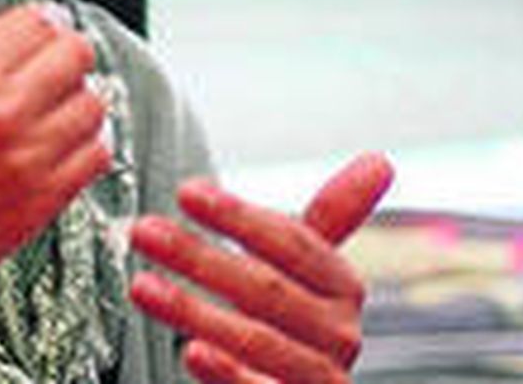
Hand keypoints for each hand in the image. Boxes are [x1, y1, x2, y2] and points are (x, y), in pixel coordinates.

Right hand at [0, 0, 111, 382]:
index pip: (41, 20)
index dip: (34, 25)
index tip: (21, 40)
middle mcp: (1, 111)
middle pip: (76, 54)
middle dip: (58, 56)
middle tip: (34, 73)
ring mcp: (24, 161)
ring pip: (93, 104)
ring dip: (74, 100)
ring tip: (43, 109)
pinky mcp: (37, 206)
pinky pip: (95, 157)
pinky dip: (84, 146)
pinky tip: (52, 147)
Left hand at [129, 153, 393, 383]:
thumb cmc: (294, 331)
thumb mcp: (308, 274)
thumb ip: (334, 218)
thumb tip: (380, 159)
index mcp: (342, 288)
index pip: (292, 242)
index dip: (238, 216)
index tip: (185, 192)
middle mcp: (340, 334)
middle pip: (266, 287)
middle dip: (200, 256)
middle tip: (143, 231)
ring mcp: (320, 378)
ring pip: (257, 339)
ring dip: (193, 311)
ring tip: (142, 286)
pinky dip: (227, 372)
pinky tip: (190, 352)